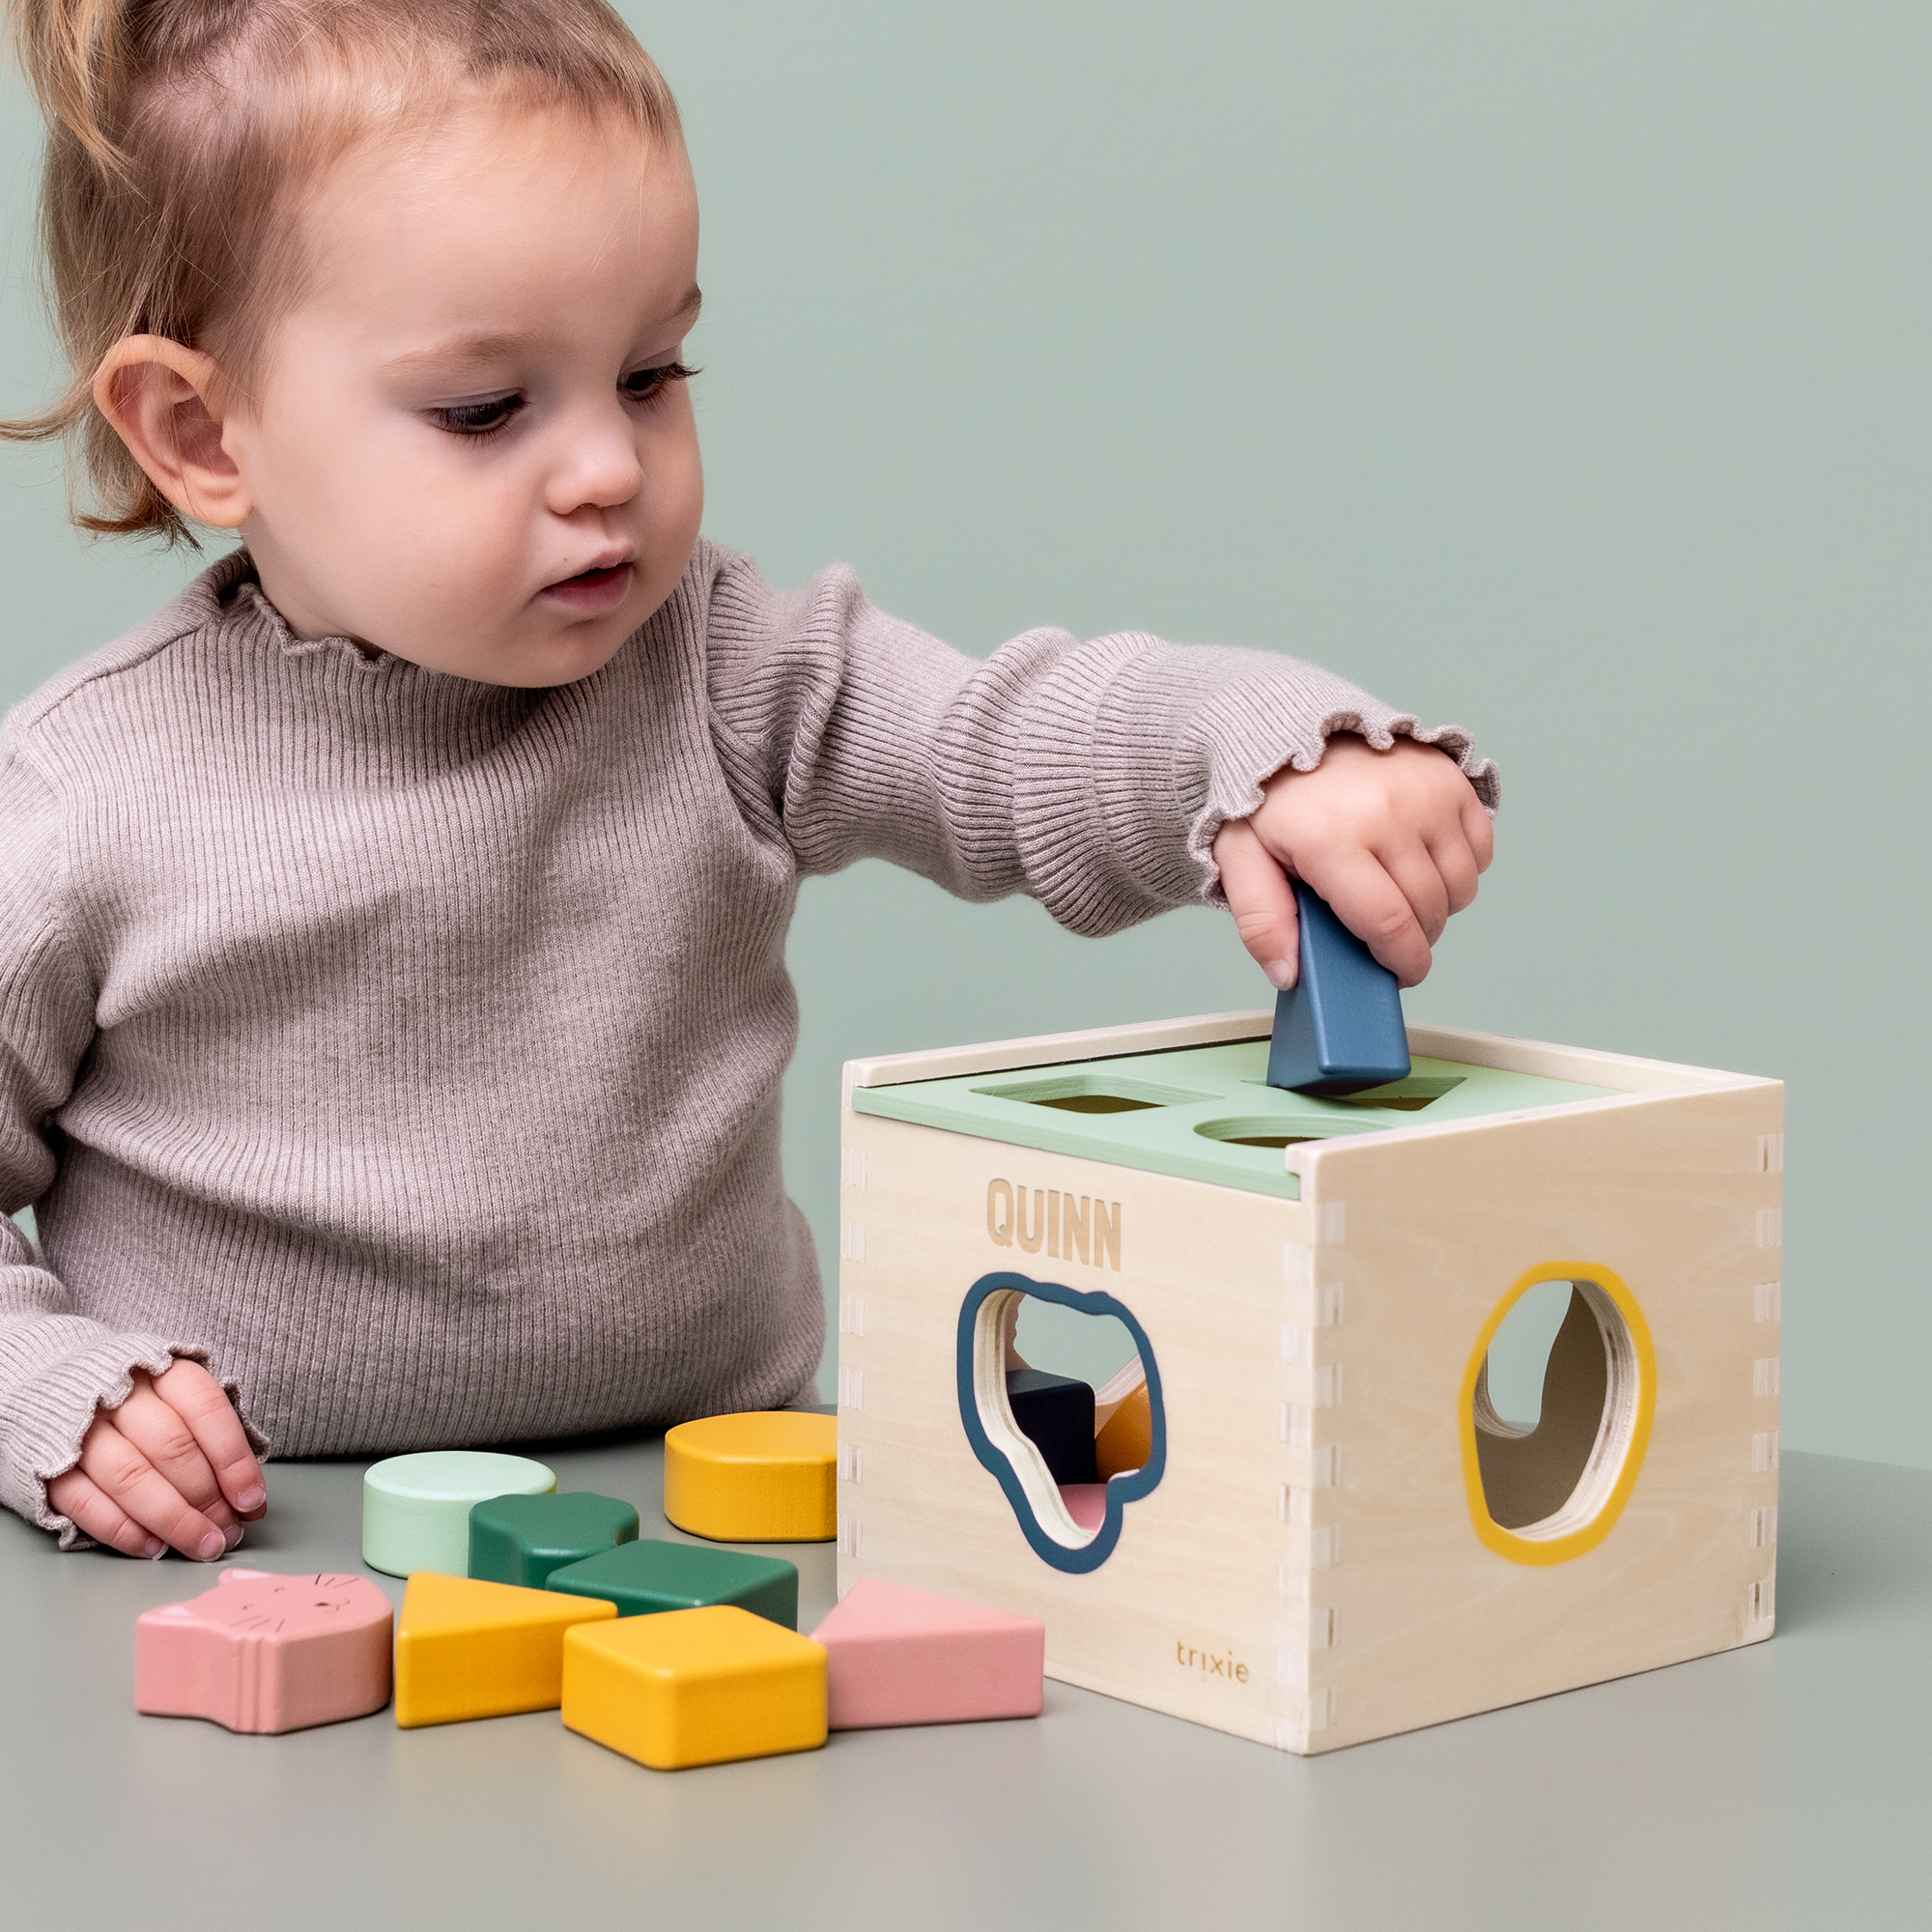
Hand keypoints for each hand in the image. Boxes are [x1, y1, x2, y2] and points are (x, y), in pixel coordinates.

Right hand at [46, 1360, 266, 1560]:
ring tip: (200, 1545)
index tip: (252, 1500)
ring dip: (173, 1520)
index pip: (206, 1411)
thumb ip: (211, 1437)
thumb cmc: (133, 1400)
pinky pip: (86, 1503)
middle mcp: (118, 1395)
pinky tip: (153, 1547)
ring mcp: (78, 1431)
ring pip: (132, 1478)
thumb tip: (249, 1495)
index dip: (233, 1459)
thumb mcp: (177, 1397)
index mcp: (161, 1371)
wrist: (45, 1383)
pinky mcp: (47, 1466)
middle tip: (229, 1531)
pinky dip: (123, 1530)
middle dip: (207, 1497)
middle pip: (171, 1449)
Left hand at [1213, 734, 1492, 988]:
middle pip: (1428, 911)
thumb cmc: (1268, 803)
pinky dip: (1459, 869)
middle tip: (1386, 935)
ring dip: (1439, 907)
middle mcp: (1387, 812)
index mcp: (1330, 838)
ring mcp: (1426, 793)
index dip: (1402, 963)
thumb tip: (1287, 974)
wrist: (1292, 732)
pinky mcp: (1451, 779)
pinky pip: (1480, 850)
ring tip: (1400, 895)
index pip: (1388, 923)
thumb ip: (1261, 922)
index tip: (1399, 975)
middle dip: (1414, 940)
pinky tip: (1422, 863)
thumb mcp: (1241, 860)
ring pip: (1460, 887)